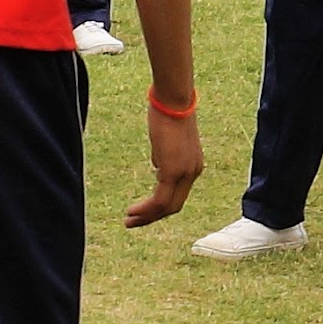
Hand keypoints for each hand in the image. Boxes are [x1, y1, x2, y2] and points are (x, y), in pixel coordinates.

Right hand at [125, 90, 205, 227]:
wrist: (174, 100)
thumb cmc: (168, 112)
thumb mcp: (166, 140)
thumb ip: (164, 156)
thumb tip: (157, 167)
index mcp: (193, 166)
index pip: (178, 195)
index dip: (161, 207)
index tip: (144, 211)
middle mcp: (192, 173)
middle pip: (174, 206)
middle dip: (153, 218)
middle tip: (134, 222)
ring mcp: (184, 173)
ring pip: (166, 206)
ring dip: (147, 217)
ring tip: (129, 221)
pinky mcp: (173, 171)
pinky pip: (159, 199)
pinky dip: (146, 209)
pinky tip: (132, 211)